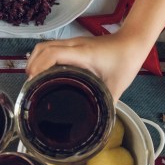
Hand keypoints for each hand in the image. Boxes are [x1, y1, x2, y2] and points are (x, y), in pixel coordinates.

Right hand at [26, 31, 150, 102]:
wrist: (133, 41)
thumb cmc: (126, 61)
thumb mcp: (117, 87)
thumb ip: (106, 105)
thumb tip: (97, 123)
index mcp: (83, 54)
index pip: (52, 54)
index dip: (38, 67)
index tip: (33, 83)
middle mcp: (75, 45)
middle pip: (43, 48)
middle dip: (32, 65)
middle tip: (31, 86)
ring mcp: (74, 42)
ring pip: (45, 45)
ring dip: (35, 60)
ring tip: (33, 79)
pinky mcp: (75, 44)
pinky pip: (52, 46)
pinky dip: (43, 57)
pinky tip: (45, 71)